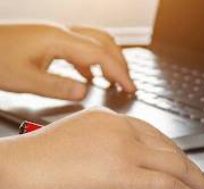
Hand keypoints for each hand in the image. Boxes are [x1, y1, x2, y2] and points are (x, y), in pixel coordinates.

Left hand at [0, 24, 134, 100]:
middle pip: (104, 43)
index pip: (101, 55)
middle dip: (121, 64)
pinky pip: (82, 47)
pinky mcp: (51, 40)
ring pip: (96, 41)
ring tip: (116, 80)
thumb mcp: (24, 80)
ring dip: (110, 60)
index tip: (130, 88)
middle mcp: (61, 32)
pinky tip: (91, 76)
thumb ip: (57, 86)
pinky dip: (94, 61)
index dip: (119, 72)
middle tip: (129, 85)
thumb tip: (84, 91)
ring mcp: (57, 34)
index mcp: (58, 40)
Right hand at [0, 108, 203, 188]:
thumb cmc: (32, 171)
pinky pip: (170, 188)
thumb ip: (110, 158)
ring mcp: (123, 150)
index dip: (179, 159)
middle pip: (173, 151)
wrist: (6, 177)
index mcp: (110, 122)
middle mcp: (120, 130)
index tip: (190, 173)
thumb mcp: (79, 153)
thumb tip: (132, 178)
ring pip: (178, 168)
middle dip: (198, 174)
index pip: (157, 140)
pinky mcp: (123, 175)